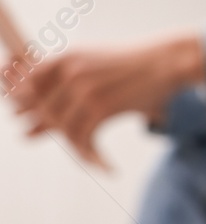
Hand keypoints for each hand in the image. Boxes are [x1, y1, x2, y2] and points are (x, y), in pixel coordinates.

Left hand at [8, 35, 205, 167]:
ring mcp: (85, 90)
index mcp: (65, 58)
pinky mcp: (101, 107)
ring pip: (62, 127)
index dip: (20, 103)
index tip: (22, 116)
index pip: (27, 84)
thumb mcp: (93, 66)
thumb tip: (28, 123)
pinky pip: (83, 138)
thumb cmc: (133, 66)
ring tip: (86, 154)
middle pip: (42, 109)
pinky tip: (106, 165)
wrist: (167, 62)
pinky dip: (90, 155)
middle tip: (39, 136)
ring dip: (73, 145)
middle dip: (42, 126)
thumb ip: (63, 88)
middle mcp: (71, 73)